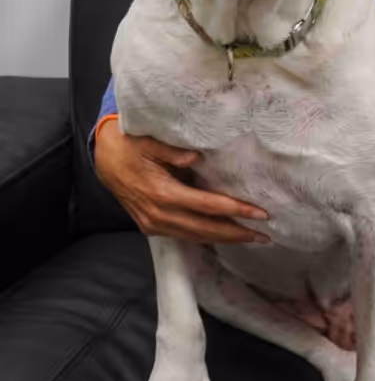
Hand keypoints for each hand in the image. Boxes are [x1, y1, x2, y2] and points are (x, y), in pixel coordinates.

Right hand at [94, 117, 269, 242]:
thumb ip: (172, 151)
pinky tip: (223, 235)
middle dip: (236, 233)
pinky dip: (205, 237)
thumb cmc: (130, 145)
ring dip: (224, 238)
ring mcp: (153, 223)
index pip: (207, 206)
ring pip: (195, 236)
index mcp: (162, 192)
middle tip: (265, 236)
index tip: (260, 214)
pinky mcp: (150, 226)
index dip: (235, 210)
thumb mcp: (149, 141)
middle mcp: (158, 213)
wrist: (102, 158)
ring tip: (251, 238)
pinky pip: (183, 235)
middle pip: (205, 229)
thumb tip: (196, 157)